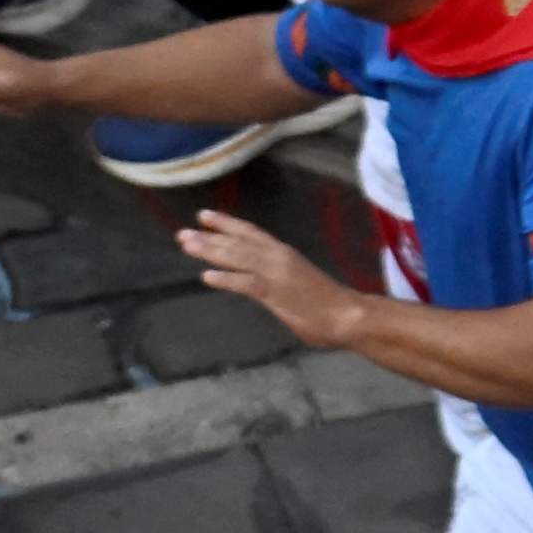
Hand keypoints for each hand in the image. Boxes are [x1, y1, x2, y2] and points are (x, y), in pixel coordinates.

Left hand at [178, 209, 361, 351]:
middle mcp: (278, 257)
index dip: (226, 223)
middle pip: (238, 241)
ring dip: (210, 251)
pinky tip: (207, 276)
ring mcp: (276, 274)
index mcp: (284, 254)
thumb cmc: (331, 306)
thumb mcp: (300, 284)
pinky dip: (226, 279)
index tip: (204, 216)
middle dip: (209, 237)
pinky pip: (246, 283)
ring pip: (237, 257)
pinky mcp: (277, 293)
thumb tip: (266, 291)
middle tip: (183, 233)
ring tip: (187, 245)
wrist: (350, 315)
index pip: (250, 233)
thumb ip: (279, 284)